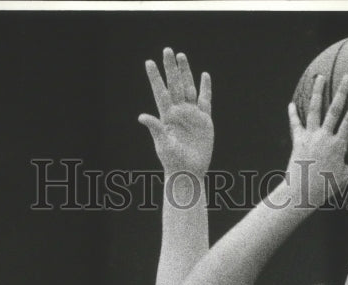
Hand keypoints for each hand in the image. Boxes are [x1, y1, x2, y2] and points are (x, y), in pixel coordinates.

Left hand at [139, 48, 212, 176]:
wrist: (188, 171)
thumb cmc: (172, 160)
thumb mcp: (162, 144)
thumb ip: (155, 128)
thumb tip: (141, 116)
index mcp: (167, 116)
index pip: (160, 92)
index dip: (155, 77)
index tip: (149, 63)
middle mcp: (178, 112)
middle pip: (174, 85)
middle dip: (170, 68)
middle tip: (167, 50)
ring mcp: (191, 114)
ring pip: (188, 87)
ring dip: (185, 72)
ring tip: (181, 56)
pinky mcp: (204, 120)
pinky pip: (205, 100)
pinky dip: (205, 88)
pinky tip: (204, 76)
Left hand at [286, 74, 347, 208]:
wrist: (300, 193)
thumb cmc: (325, 187)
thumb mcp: (347, 177)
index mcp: (338, 145)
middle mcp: (324, 137)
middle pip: (334, 110)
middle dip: (342, 91)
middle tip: (347, 75)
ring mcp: (310, 137)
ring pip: (314, 110)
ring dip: (317, 93)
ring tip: (320, 77)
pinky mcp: (297, 141)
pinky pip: (295, 124)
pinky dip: (293, 114)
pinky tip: (291, 104)